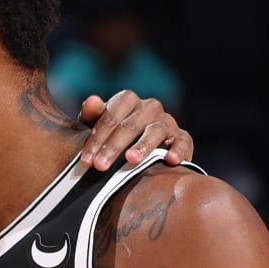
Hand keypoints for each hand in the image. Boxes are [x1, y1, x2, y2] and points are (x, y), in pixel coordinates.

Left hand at [77, 91, 193, 170]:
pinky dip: (178, 150)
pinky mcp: (182, 137)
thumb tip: (92, 101)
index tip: (86, 160)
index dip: (97, 137)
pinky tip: (170, 160)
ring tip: (131, 159)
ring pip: (155, 131)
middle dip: (113, 147)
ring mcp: (167, 122)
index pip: (111, 115)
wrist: (143, 152)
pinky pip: (182, 141)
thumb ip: (92, 115)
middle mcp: (149, 107)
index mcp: (128, 101)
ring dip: (143, 146)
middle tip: (100, 166)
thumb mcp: (98, 127)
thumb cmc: (113, 137)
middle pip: (130, 125)